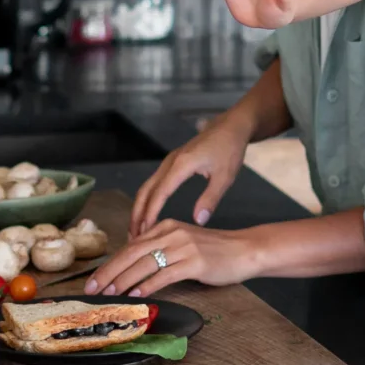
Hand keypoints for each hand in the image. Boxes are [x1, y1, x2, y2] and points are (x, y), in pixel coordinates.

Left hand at [83, 219, 263, 298]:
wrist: (245, 249)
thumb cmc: (215, 251)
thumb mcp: (183, 243)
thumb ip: (159, 250)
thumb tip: (133, 268)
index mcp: (165, 227)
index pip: (130, 246)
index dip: (109, 263)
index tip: (94, 279)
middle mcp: (171, 233)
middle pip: (131, 254)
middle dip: (109, 272)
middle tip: (92, 288)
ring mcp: (183, 247)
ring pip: (144, 264)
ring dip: (123, 281)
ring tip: (109, 294)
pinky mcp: (195, 263)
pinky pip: (164, 275)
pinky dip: (147, 286)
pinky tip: (137, 295)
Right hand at [128, 123, 250, 236]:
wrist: (230, 126)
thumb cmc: (230, 150)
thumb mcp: (225, 176)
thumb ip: (211, 199)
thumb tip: (198, 221)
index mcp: (181, 165)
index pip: (159, 193)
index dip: (150, 214)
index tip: (145, 233)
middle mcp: (169, 163)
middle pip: (145, 191)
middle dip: (137, 214)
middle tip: (133, 238)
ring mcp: (168, 162)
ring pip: (147, 187)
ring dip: (139, 208)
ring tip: (137, 231)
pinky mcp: (172, 163)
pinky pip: (154, 183)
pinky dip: (147, 200)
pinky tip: (148, 213)